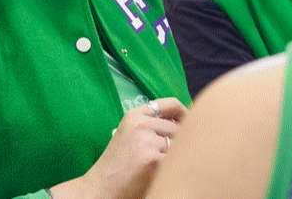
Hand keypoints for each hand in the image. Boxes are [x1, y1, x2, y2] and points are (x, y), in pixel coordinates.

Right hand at [53, 97, 187, 198]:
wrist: (102, 187)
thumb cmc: (118, 166)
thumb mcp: (130, 135)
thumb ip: (152, 126)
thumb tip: (183, 123)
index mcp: (134, 115)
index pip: (171, 105)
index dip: (185, 114)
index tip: (189, 124)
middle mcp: (140, 124)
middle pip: (178, 128)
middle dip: (176, 143)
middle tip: (163, 157)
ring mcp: (147, 140)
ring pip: (177, 146)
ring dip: (172, 158)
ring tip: (156, 167)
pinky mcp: (153, 159)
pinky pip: (175, 161)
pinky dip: (170, 170)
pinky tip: (157, 175)